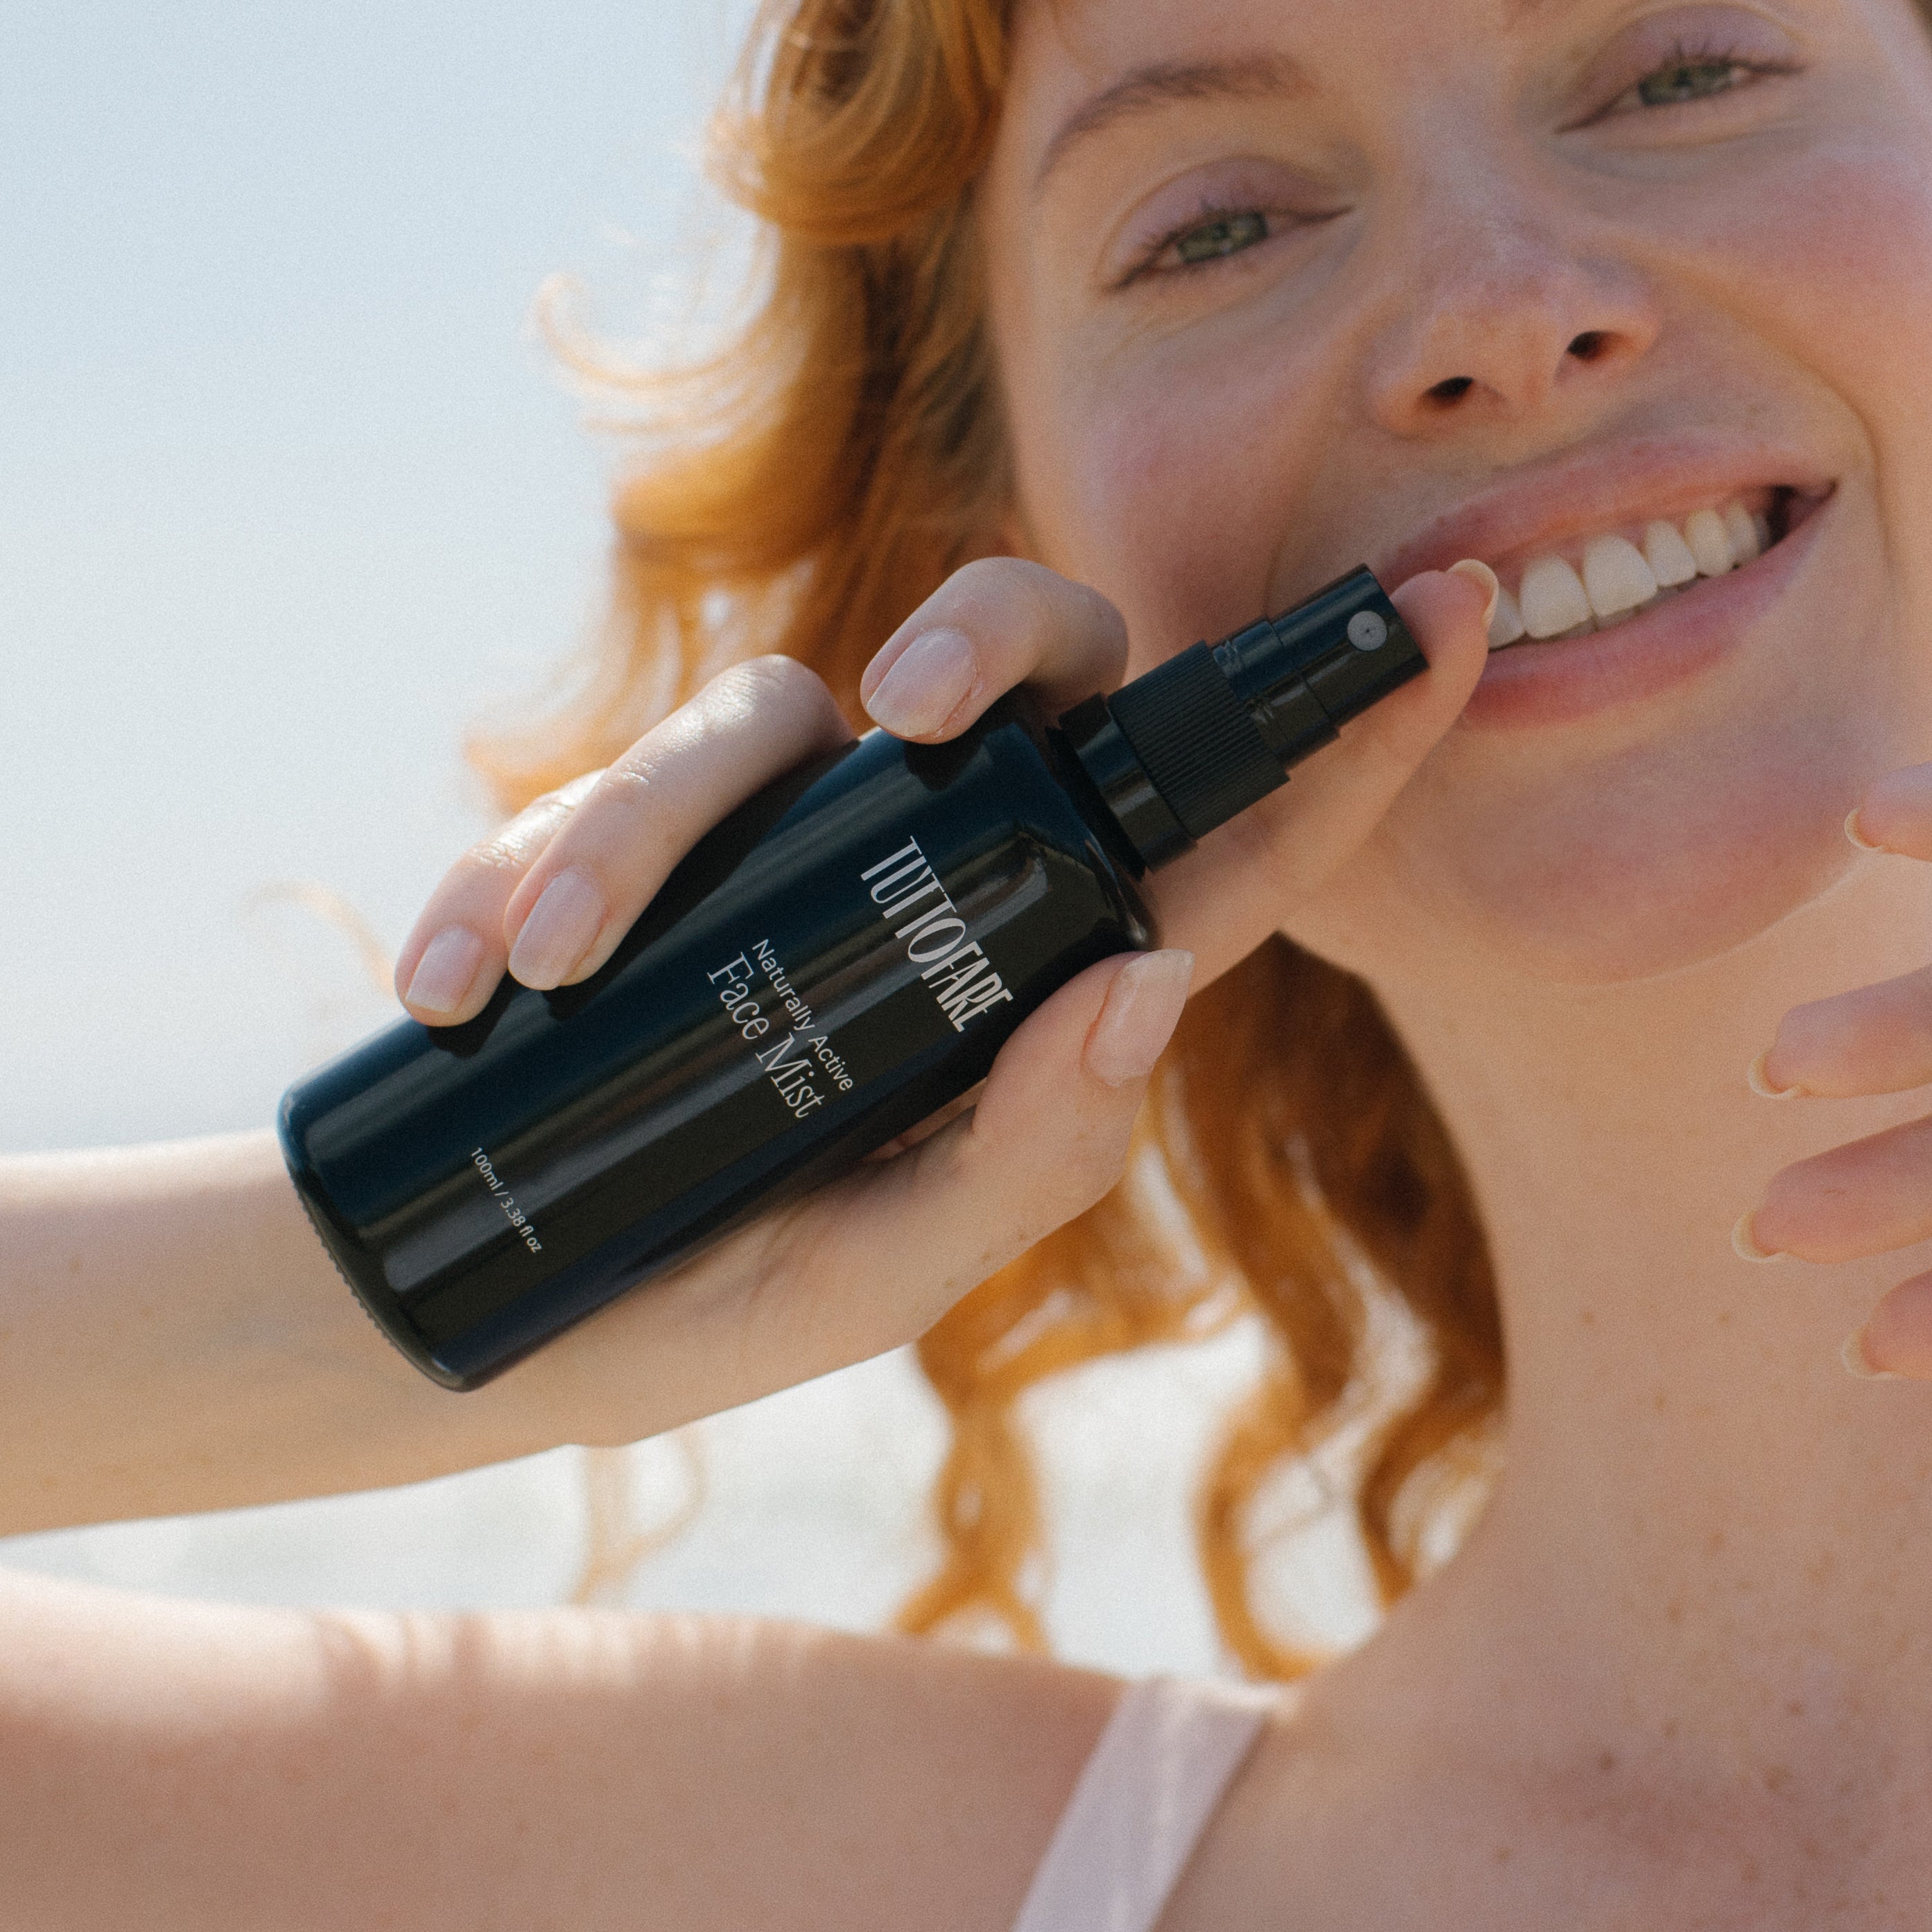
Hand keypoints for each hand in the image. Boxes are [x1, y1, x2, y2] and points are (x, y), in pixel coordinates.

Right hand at [381, 556, 1490, 1442]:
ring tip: (544, 972)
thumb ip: (1029, 1156)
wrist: (492, 1324)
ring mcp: (803, 847)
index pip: (1235, 843)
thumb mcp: (884, 1272)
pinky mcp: (662, 841)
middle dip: (991, 635)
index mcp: (1052, 985)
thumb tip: (1149, 981)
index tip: (1461, 607)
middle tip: (913, 708)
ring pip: (780, 708)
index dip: (1353, 731)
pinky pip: (628, 779)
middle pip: (1035, 667)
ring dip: (650, 824)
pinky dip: (531, 866)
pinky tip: (470, 990)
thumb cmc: (720, 1303)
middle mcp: (947, 882)